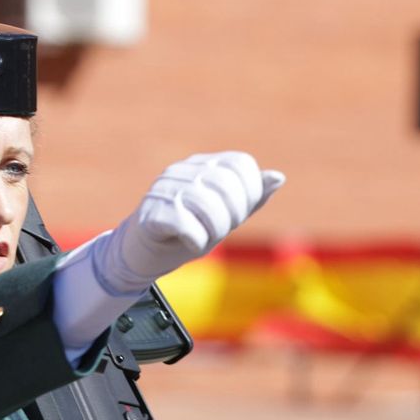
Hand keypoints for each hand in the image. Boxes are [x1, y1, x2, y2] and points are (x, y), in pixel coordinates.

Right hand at [92, 151, 283, 294]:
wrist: (142, 255)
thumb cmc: (186, 233)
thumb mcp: (225, 216)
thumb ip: (250, 199)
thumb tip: (278, 177)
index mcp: (202, 164)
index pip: (241, 164)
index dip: (250, 192)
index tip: (238, 214)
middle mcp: (182, 170)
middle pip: (227, 184)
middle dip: (233, 215)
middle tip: (221, 230)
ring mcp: (164, 189)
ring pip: (207, 204)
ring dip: (215, 231)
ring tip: (206, 238)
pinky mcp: (150, 212)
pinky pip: (185, 224)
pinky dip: (196, 241)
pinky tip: (189, 243)